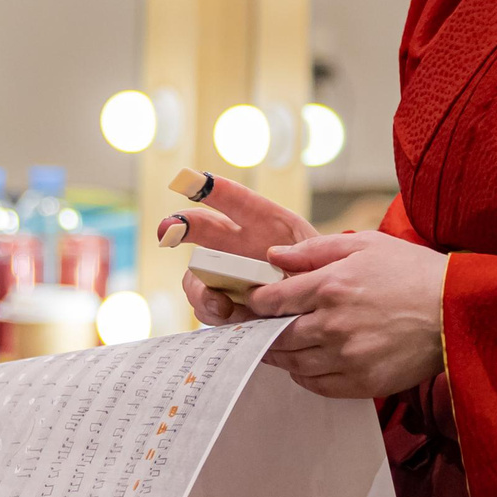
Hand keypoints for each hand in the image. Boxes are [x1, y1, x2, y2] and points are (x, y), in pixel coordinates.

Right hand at [165, 175, 317, 326]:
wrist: (329, 311)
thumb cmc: (327, 275)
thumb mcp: (324, 257)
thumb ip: (303, 254)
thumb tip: (271, 260)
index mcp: (264, 222)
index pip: (235, 199)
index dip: (211, 188)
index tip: (189, 180)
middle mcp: (238, 244)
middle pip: (201, 229)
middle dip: (180, 225)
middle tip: (167, 230)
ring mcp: (228, 275)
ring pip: (195, 275)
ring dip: (200, 287)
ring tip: (220, 304)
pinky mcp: (226, 305)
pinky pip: (206, 308)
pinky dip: (213, 312)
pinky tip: (228, 316)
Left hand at [245, 232, 446, 398]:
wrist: (458, 310)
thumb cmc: (412, 272)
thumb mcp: (364, 244)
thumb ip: (314, 250)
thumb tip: (274, 256)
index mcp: (330, 286)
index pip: (272, 300)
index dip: (255, 302)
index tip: (252, 302)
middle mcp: (333, 324)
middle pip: (276, 335)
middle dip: (261, 330)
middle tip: (255, 327)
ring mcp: (348, 357)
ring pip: (293, 363)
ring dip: (279, 355)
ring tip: (276, 346)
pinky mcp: (363, 382)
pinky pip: (318, 385)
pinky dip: (305, 376)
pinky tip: (306, 364)